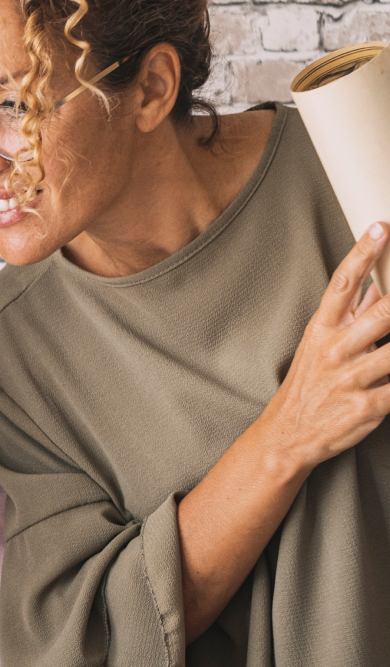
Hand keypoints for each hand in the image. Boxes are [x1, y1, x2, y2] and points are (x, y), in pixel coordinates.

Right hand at [262, 221, 389, 473]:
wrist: (285, 438)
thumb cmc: (307, 389)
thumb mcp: (319, 348)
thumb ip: (351, 317)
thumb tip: (379, 288)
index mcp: (322, 332)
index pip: (342, 286)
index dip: (363, 255)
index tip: (382, 228)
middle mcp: (335, 352)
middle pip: (382, 314)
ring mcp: (349, 380)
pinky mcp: (365, 408)